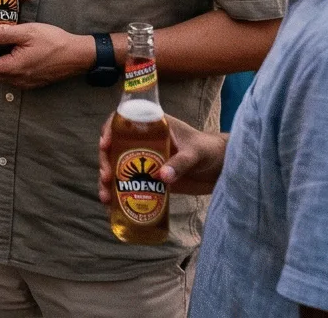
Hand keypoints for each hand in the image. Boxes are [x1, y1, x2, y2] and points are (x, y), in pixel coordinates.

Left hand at [0, 19, 91, 86]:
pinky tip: (5, 50)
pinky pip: (9, 75)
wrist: (78, 55)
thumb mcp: (26, 32)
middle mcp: (16, 80)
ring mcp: (24, 83)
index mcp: (12, 68)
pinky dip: (1, 64)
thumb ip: (2, 33)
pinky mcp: (31, 81)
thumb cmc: (54, 42)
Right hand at [97, 112, 226, 203]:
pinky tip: (111, 206)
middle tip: (106, 177)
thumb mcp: (196, 153)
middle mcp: (144, 141)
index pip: (124, 121)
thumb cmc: (210, 151)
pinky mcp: (150, 179)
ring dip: (108, 182)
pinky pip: (129, 185)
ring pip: (118, 168)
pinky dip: (118, 195)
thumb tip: (162, 177)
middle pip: (115, 147)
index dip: (110, 130)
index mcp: (153, 125)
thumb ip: (181, 163)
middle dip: (105, 162)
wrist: (222, 169)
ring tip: (105, 197)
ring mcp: (145, 161)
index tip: (106, 144)